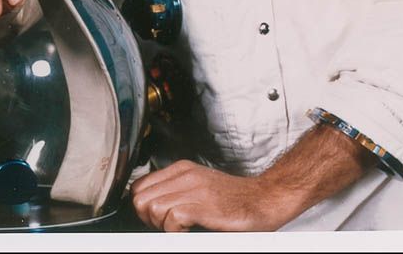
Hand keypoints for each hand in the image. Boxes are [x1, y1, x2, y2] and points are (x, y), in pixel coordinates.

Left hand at [130, 160, 292, 232]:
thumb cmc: (233, 200)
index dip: (142, 208)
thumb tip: (148, 208)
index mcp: (181, 170)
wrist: (264, 200)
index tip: (156, 220)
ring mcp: (194, 189)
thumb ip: (174, 192)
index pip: (138, 186)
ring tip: (181, 228)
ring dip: (162, 225)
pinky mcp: (204, 205)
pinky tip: (191, 231)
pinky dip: (175, 231)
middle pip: (140, 198)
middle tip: (169, 227)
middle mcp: (185, 175)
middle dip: (148, 218)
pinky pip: (171, 218)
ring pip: (151, 208)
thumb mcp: (199, 187)